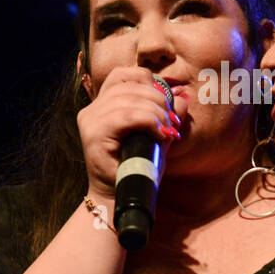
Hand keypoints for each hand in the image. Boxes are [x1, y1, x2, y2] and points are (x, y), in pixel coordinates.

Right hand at [77, 66, 184, 203]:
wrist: (122, 198)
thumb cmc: (138, 169)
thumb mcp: (158, 136)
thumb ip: (168, 115)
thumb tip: (184, 96)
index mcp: (103, 104)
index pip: (123, 74)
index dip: (148, 80)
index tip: (166, 101)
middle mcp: (92, 109)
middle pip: (129, 84)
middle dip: (159, 99)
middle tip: (172, 121)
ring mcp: (90, 120)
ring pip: (130, 99)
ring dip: (155, 112)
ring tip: (166, 129)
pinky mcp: (94, 134)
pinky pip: (126, 116)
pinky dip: (147, 121)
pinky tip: (158, 133)